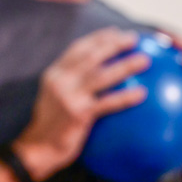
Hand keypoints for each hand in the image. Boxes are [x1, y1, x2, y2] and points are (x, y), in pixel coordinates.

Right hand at [11, 27, 149, 180]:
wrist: (36, 149)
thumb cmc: (50, 127)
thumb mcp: (54, 99)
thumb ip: (70, 85)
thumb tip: (97, 78)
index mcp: (54, 74)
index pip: (77, 49)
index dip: (97, 38)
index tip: (115, 32)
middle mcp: (61, 81)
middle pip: (92, 56)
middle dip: (114, 44)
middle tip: (134, 39)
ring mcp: (69, 97)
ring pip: (102, 76)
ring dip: (125, 66)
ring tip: (145, 61)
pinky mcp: (78, 115)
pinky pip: (107, 103)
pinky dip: (125, 97)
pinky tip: (142, 94)